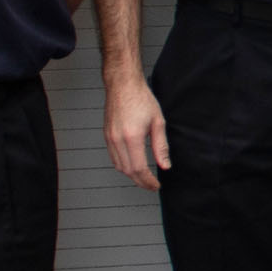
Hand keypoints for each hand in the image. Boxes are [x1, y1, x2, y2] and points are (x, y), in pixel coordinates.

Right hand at [103, 74, 170, 191]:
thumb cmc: (141, 99)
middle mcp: (118, 140)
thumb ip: (161, 146)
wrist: (123, 85)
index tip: (156, 185)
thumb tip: (165, 165)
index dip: (148, 181)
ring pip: (119, 166)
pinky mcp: (106, 136)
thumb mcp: (158, 122)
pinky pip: (113, 158)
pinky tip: (132, 165)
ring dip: (131, 175)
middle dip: (141, 181)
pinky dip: (123, 166)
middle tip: (152, 185)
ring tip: (144, 177)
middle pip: (128, 171)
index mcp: (132, 137)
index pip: (140, 168)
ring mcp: (110, 138)